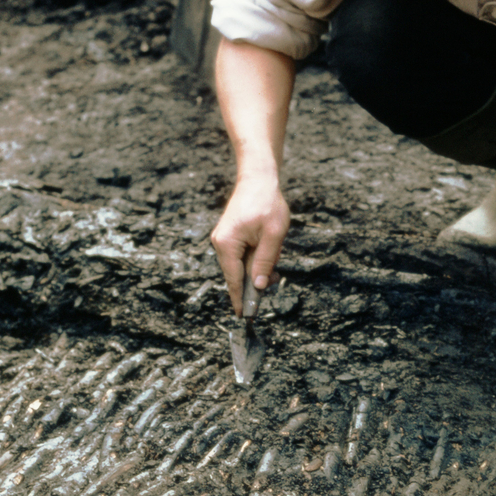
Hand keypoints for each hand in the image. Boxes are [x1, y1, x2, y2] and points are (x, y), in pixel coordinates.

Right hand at [210, 175, 289, 315]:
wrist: (258, 179)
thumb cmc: (267, 203)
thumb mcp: (273, 235)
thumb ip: (264, 262)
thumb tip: (257, 287)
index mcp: (227, 244)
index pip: (234, 280)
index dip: (241, 299)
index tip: (245, 317)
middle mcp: (220, 244)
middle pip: (238, 275)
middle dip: (257, 279)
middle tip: (276, 276)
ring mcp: (223, 241)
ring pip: (242, 267)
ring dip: (259, 267)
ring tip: (274, 254)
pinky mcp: (230, 238)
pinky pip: (243, 257)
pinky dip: (256, 259)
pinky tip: (269, 249)